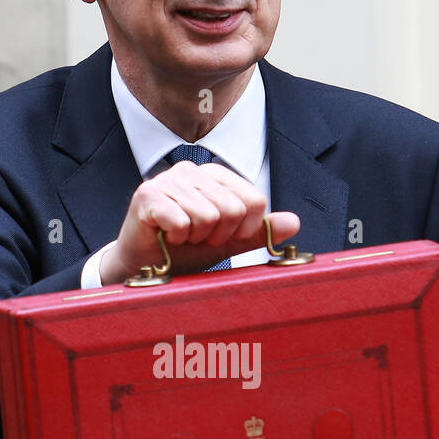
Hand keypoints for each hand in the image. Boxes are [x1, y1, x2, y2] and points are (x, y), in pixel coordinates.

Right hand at [99, 159, 299, 282]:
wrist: (144, 266)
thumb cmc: (184, 251)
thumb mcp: (228, 242)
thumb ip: (259, 232)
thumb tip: (294, 223)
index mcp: (216, 176)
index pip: (254, 201)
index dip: (242, 230)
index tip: (220, 236)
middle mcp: (192, 171)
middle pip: (232, 209)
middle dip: (217, 235)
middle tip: (196, 239)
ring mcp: (168, 180)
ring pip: (207, 216)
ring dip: (194, 238)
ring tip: (180, 237)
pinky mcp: (147, 194)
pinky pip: (181, 222)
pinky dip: (175, 239)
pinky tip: (165, 237)